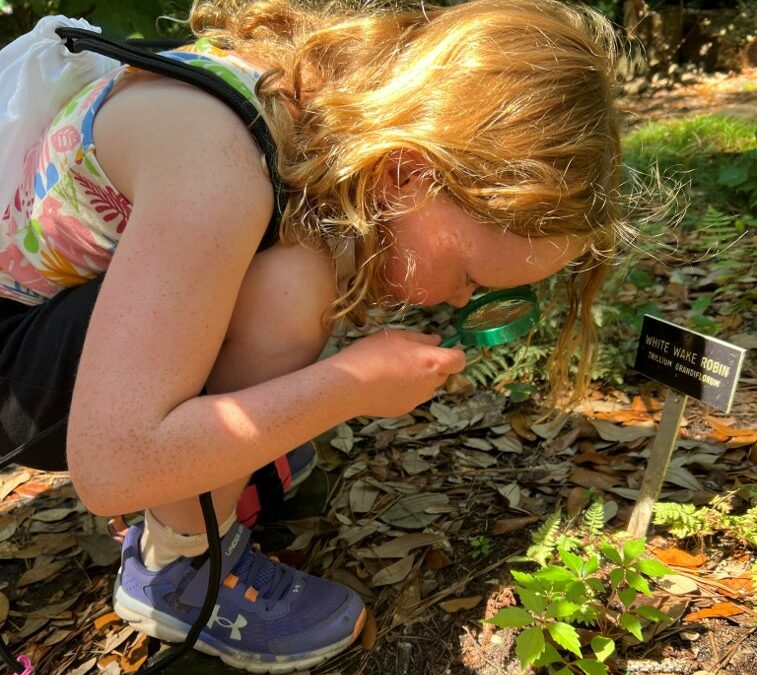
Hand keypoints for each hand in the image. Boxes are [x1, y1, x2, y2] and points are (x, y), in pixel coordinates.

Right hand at [332, 329, 466, 417]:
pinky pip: (413, 397)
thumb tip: (437, 341)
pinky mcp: (405, 409)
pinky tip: (386, 383)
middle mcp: (430, 383)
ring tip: (395, 370)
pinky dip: (406, 390)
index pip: (459, 361)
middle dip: (434, 365)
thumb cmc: (372, 355)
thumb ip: (422, 339)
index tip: (448, 348)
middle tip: (412, 356)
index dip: (456, 354)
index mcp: (431, 362)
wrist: (349, 385)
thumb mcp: (397, 336)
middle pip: (443, 374)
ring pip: (428, 386)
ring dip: (420, 378)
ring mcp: (418, 399)